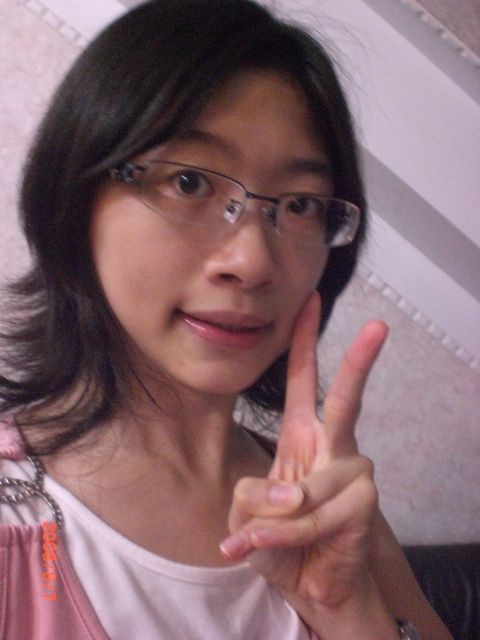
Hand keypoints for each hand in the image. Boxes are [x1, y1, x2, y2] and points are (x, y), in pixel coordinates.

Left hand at [220, 292, 388, 608]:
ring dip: (272, 522)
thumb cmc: (278, 541)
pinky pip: (312, 516)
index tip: (310, 301)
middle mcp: (332, 448)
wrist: (310, 586)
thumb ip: (253, 496)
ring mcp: (353, 476)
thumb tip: (290, 493)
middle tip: (379, 327)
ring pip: (303, 488)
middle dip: (360, 362)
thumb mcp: (247, 513)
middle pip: (347, 400)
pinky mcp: (363, 507)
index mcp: (300, 437)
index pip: (304, 382)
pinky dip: (285, 537)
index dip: (305, 342)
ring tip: (260, 541)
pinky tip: (274, 548)